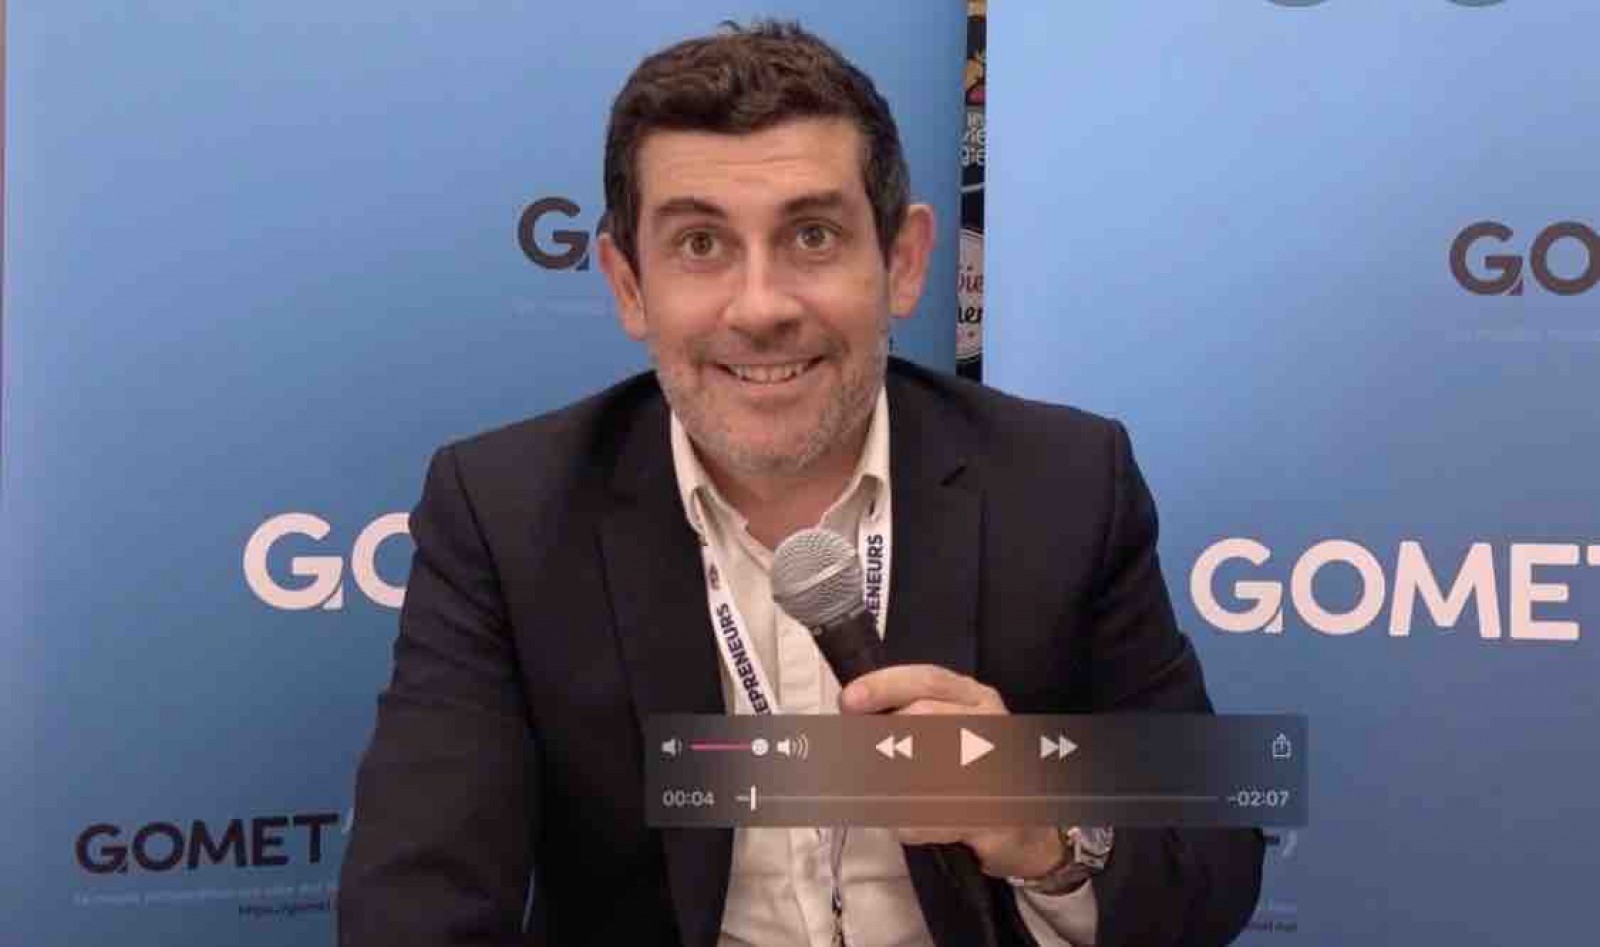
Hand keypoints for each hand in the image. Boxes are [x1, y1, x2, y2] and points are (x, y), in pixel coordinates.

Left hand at [839, 664, 1065, 879]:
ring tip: (892, 797)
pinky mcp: (994, 810)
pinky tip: (912, 823)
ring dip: (894, 786)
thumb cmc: (978, 775)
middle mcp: (990, 722)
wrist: (1027, 832)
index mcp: (975, 698)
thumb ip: (906, 718)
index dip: (883, 687)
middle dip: (883, 739)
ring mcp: (998, 765)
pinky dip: (910, 823)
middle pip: (923, 717)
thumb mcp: (947, 732)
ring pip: (923, 767)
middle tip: (863, 760)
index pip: (926, 679)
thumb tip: (853, 719)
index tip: (848, 701)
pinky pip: (931, 815)